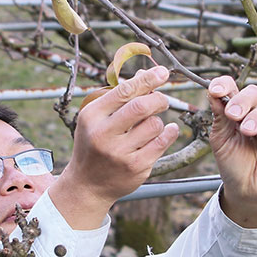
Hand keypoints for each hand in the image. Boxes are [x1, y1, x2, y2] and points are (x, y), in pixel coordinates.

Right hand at [50, 65, 179, 228]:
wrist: (87, 185)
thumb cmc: (93, 145)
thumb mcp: (97, 119)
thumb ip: (119, 97)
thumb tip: (145, 73)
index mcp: (92, 116)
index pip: (124, 91)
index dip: (147, 79)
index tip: (163, 72)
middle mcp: (103, 134)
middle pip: (142, 106)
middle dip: (158, 99)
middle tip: (162, 100)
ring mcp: (120, 153)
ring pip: (154, 124)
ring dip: (158, 120)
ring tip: (150, 125)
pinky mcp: (136, 167)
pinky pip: (162, 142)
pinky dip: (169, 133)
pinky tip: (168, 131)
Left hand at [207, 75, 256, 227]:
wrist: (247, 190)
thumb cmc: (233, 164)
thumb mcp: (220, 140)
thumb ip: (219, 118)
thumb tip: (212, 93)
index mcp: (236, 110)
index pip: (233, 89)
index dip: (224, 85)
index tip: (215, 91)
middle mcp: (255, 114)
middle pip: (253, 94)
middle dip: (241, 101)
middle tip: (232, 115)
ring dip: (255, 118)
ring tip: (246, 131)